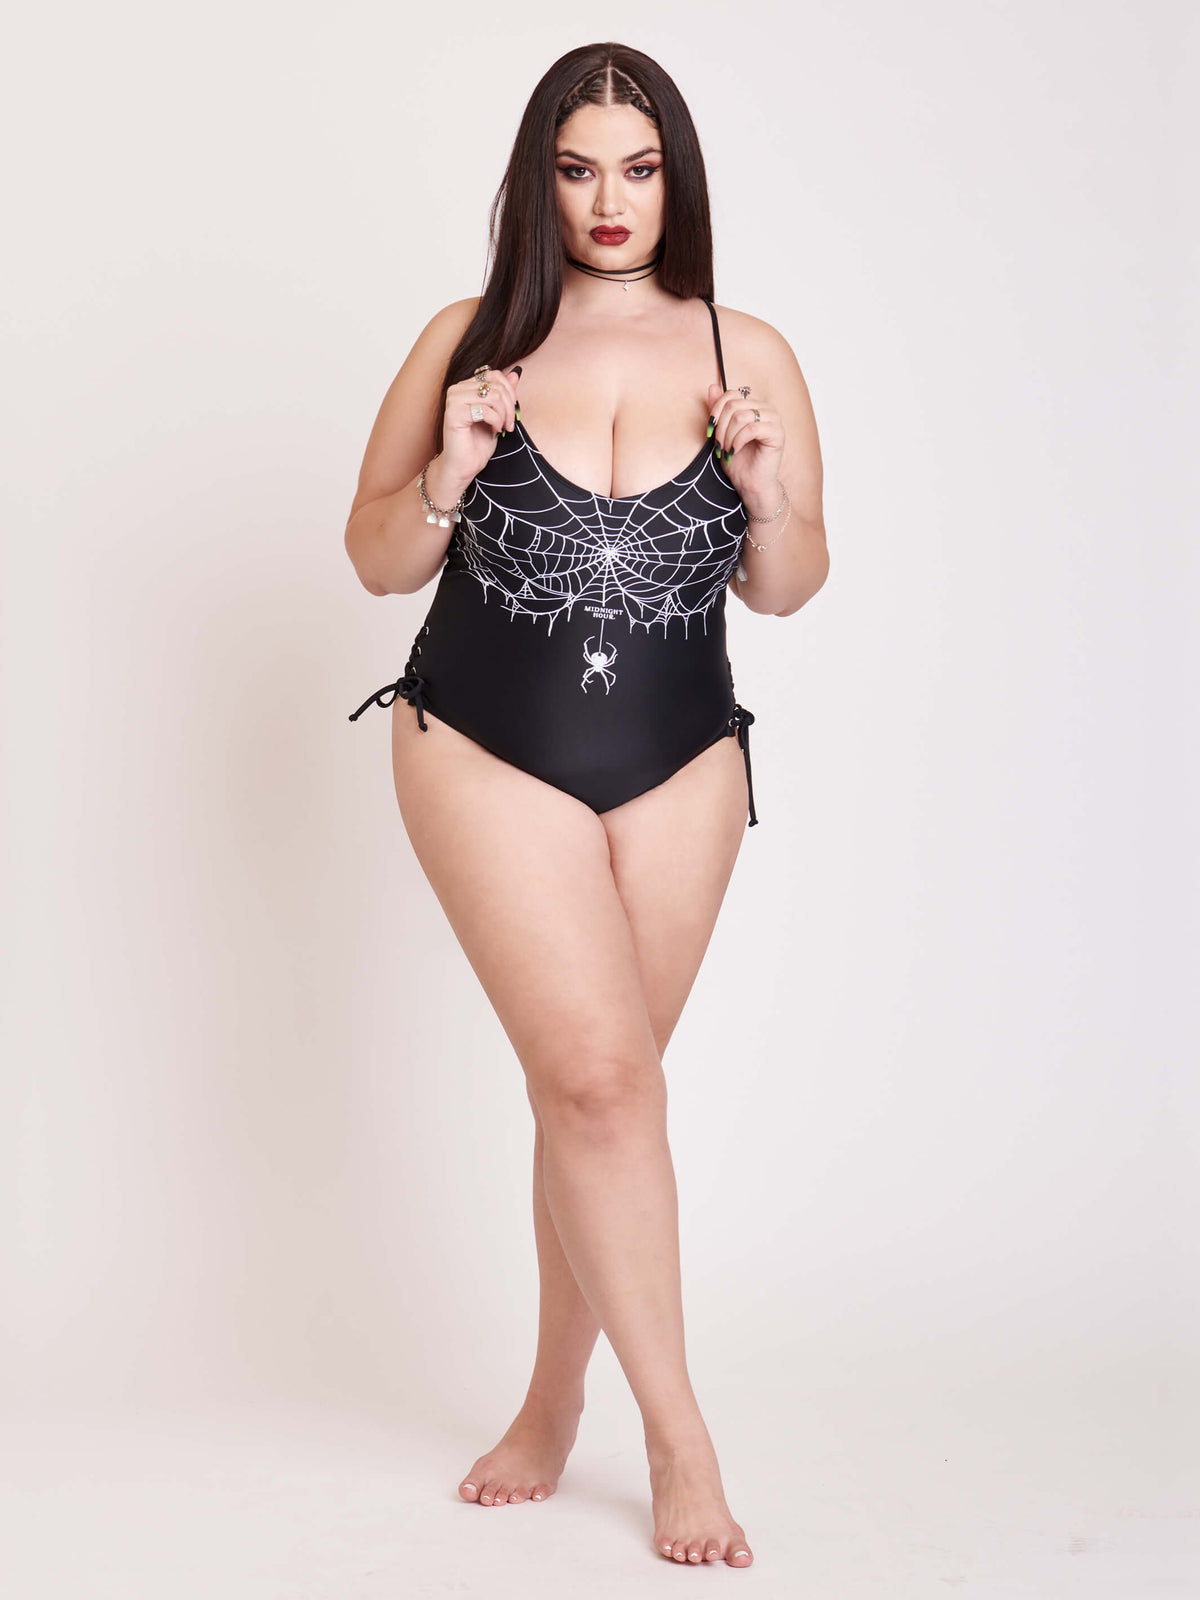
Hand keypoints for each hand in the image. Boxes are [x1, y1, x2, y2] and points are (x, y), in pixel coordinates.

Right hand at [439, 363, 522, 486]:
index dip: (510, 392)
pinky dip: (495, 421)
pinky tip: (493, 431)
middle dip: (509, 406)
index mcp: (466, 386)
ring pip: (493, 395)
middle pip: (496, 385)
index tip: (512, 413)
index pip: (495, 375)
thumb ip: (504, 393)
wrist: (463, 466)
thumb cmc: (478, 443)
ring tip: (502, 428)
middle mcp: (457, 389)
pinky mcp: (454, 413)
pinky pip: (485, 409)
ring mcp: (454, 400)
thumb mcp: (498, 414)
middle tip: (509, 425)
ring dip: (503, 415)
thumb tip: (516, 372)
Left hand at [707, 382, 784, 514]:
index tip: (709, 432)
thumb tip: (712, 387)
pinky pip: (751, 429)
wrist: (750, 485)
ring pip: (741, 416)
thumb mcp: (722, 433)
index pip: (731, 394)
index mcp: (754, 405)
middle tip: (719, 446)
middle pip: (734, 405)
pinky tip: (735, 452)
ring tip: (726, 451)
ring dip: (728, 437)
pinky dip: (738, 441)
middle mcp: (766, 409)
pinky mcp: (777, 433)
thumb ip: (719, 410)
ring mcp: (774, 420)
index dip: (716, 411)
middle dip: (721, 427)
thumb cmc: (738, 461)